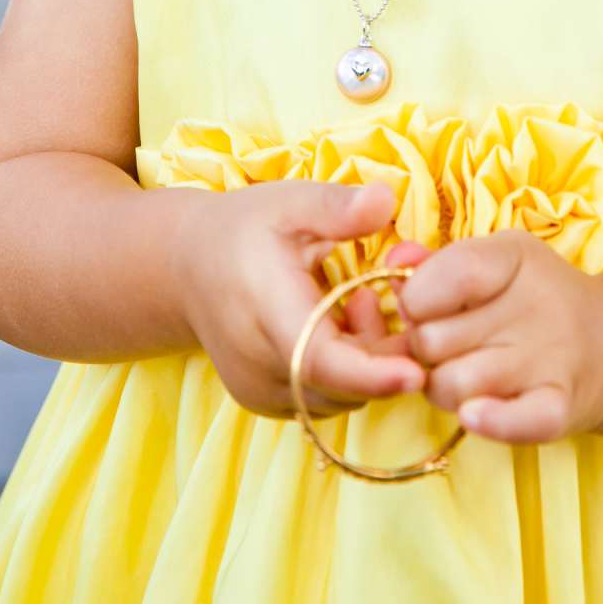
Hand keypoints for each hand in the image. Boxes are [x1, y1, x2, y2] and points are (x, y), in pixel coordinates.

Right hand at [174, 179, 427, 422]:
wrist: (186, 268)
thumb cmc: (244, 229)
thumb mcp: (290, 201)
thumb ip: (337, 205)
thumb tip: (386, 200)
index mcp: (266, 312)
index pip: (320, 361)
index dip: (372, 373)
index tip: (416, 373)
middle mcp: (260, 367)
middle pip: (344, 384)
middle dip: (383, 347)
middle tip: (376, 291)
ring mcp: (262, 393)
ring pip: (341, 397)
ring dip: (366, 360)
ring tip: (353, 302)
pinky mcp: (267, 403)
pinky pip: (326, 399)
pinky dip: (346, 372)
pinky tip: (336, 327)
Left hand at [386, 231, 602, 444]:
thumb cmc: (529, 299)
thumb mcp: (490, 263)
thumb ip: (436, 265)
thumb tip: (396, 258)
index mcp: (514, 256)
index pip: (450, 274)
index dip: (416, 297)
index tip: (420, 307)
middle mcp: (535, 305)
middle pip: (433, 339)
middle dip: (422, 348)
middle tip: (442, 346)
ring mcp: (550, 358)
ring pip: (452, 384)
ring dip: (442, 387)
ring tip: (462, 373)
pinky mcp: (560, 408)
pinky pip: (515, 422)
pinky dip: (490, 421)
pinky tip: (474, 414)